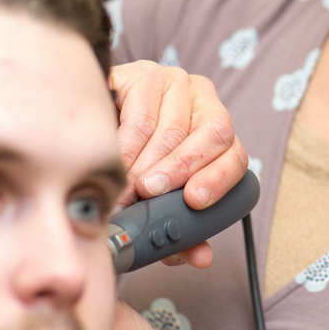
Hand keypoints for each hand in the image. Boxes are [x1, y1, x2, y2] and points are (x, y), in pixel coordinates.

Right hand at [109, 61, 247, 266]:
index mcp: (217, 130)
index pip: (236, 152)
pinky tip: (114, 162)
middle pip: (209, 136)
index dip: (218, 178)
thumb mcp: (161, 197)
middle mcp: (203, 100)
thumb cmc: (134, 167)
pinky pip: (139, 113)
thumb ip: (184, 228)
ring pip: (170, 129)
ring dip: (145, 166)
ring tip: (125, 190)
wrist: (92, 128)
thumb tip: (201, 257)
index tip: (194, 200)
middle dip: (177, 171)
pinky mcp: (142, 72)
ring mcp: (174, 81)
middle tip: (148, 195)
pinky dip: (125, 145)